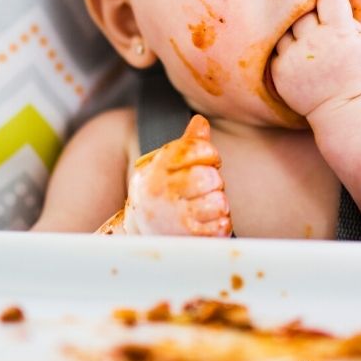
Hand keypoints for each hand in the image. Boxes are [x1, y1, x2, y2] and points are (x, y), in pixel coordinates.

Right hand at [122, 114, 231, 236]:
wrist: (138, 231)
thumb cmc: (162, 191)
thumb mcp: (167, 165)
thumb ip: (187, 144)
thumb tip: (201, 121)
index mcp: (158, 168)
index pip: (197, 149)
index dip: (210, 153)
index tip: (208, 161)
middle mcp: (162, 191)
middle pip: (210, 177)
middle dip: (215, 181)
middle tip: (206, 187)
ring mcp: (174, 217)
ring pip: (220, 202)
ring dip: (219, 204)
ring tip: (205, 205)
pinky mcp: (187, 239)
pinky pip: (222, 225)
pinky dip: (222, 223)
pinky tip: (208, 222)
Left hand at [270, 0, 360, 118]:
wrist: (348, 108)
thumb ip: (347, 15)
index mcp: (340, 32)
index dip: (332, 4)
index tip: (336, 15)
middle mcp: (314, 43)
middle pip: (304, 12)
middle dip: (314, 20)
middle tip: (323, 35)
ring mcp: (294, 57)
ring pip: (287, 29)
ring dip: (297, 35)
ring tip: (312, 49)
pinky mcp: (280, 71)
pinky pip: (278, 49)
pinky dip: (288, 53)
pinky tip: (303, 63)